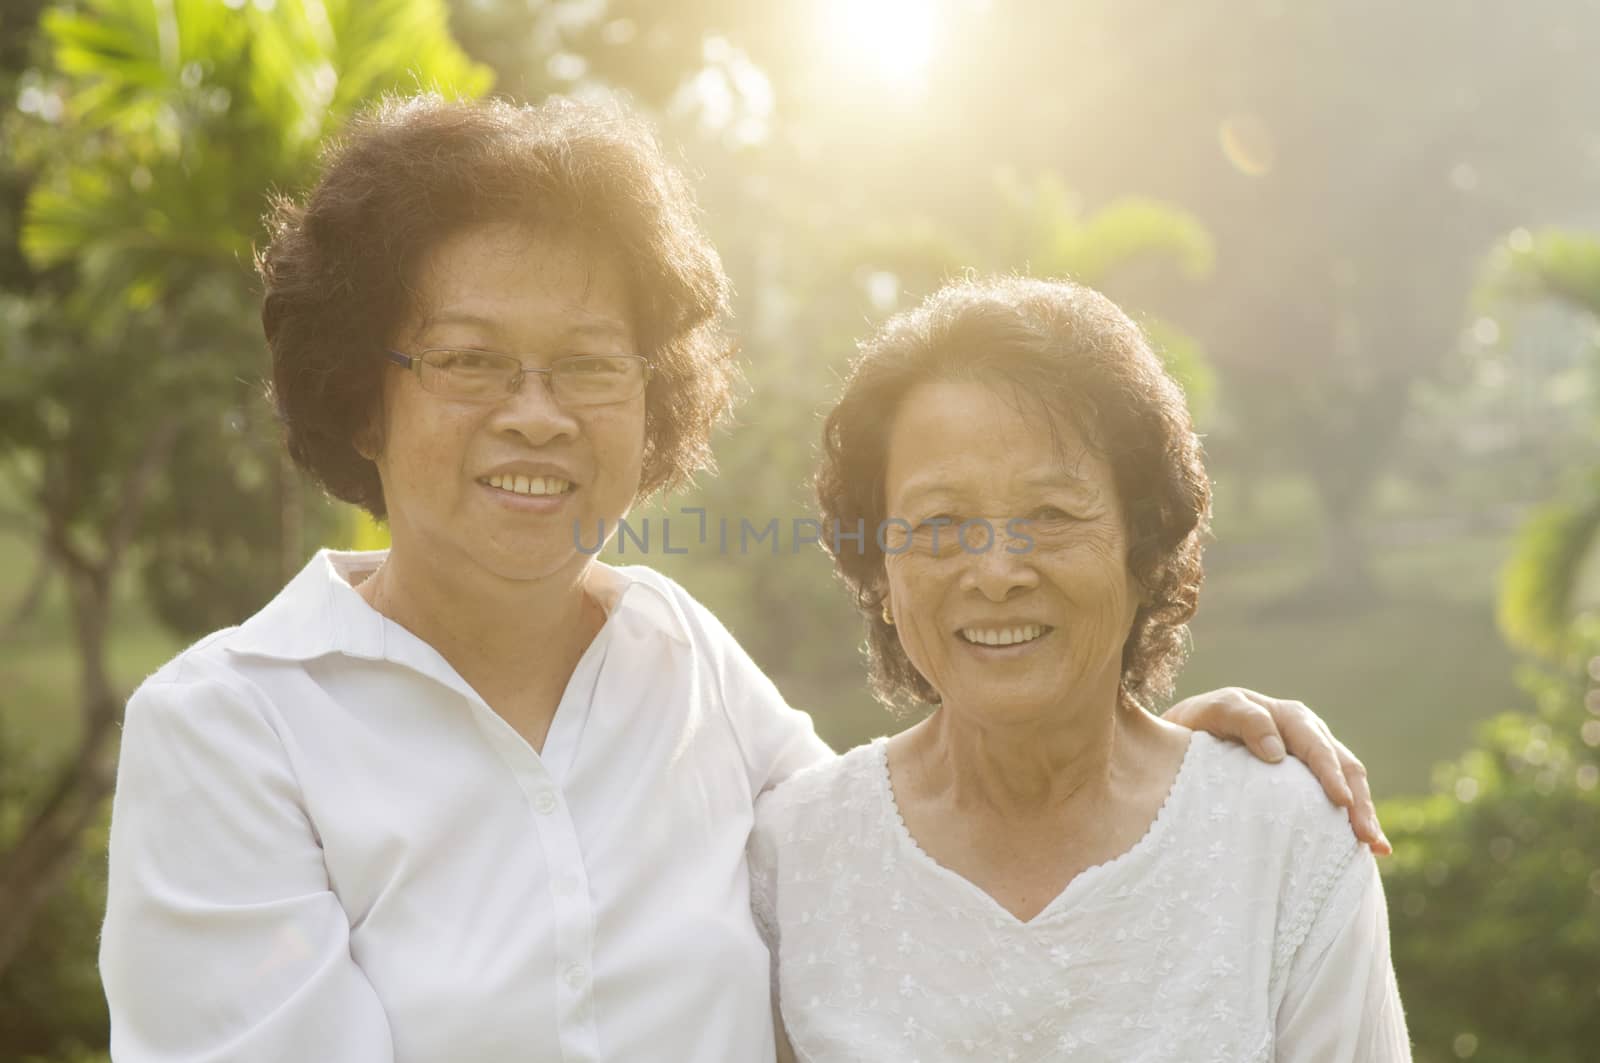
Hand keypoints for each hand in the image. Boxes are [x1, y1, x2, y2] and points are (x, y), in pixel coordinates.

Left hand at [1162, 687, 1390, 855]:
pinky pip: (1335, 804)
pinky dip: (1351, 824)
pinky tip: (1370, 853)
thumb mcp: (1210, 713)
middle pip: (1342, 766)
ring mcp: (1309, 764)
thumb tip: (1275, 751)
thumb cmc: (1193, 728)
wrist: (1176, 747)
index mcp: (1284, 717)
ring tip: (1376, 848)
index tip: (1339, 801)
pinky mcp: (1306, 789)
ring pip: (1348, 786)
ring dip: (1363, 815)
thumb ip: (1240, 719)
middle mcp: (1305, 737)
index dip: (1328, 770)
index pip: (1314, 743)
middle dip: (1358, 801)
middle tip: (1366, 835)